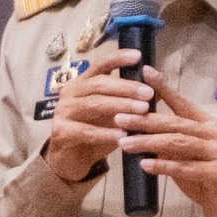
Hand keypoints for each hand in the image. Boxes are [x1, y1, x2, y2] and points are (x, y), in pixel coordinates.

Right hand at [44, 46, 153, 182]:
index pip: (100, 65)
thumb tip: (156, 87)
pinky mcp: (60, 131)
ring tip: (142, 111)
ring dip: (120, 106)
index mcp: (83, 83)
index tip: (138, 56)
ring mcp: (63, 111)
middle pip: (99, 84)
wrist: (69, 160)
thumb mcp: (114, 115)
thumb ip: (129, 101)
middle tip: (148, 93)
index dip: (118, 58)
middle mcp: (71, 92)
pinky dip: (106, 133)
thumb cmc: (95, 133)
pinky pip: (86, 130)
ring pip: (94, 104)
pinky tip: (123, 136)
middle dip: (126, 88)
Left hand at [117, 68, 216, 216]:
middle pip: (175, 123)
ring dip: (148, 142)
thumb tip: (139, 126)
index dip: (164, 88)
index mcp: (207, 123)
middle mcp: (215, 133)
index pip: (182, 103)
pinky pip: (186, 167)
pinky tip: (145, 165)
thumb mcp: (187, 152)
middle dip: (144, 120)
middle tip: (119, 118)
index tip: (144, 73)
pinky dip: (164, 165)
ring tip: (125, 142)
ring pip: (178, 143)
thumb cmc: (205, 175)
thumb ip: (170, 138)